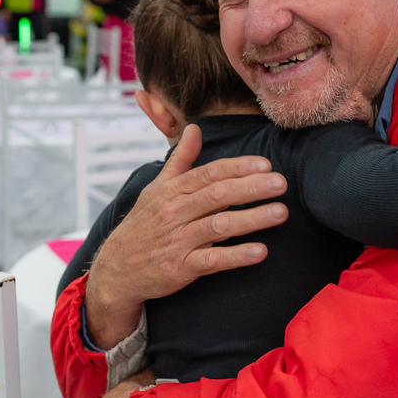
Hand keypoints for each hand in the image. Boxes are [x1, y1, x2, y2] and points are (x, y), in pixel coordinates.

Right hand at [84, 123, 288, 347]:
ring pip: (218, 225)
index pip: (209, 173)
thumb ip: (180, 160)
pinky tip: (261, 251)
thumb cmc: (143, 225)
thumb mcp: (156, 189)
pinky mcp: (180, 268)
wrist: (116, 269)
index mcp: (172, 191)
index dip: (238, 167)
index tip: (265, 165)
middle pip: (217, 195)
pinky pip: (212, 260)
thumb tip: (195, 128)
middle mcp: (175, 212)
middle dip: (251, 187)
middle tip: (281, 183)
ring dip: (252, 219)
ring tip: (280, 213)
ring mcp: (178, 241)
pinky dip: (237, 256)